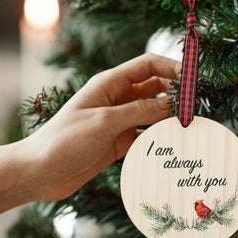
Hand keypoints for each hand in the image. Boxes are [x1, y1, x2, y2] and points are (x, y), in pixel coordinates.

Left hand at [26, 52, 179, 199]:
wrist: (41, 172)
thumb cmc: (64, 140)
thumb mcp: (104, 122)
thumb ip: (139, 111)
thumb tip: (172, 104)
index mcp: (109, 84)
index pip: (148, 65)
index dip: (173, 67)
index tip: (194, 80)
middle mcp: (116, 99)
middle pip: (154, 88)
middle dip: (176, 94)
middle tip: (196, 108)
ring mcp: (118, 122)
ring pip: (152, 113)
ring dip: (169, 118)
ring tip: (190, 128)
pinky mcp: (118, 143)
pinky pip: (144, 136)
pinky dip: (158, 139)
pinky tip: (171, 146)